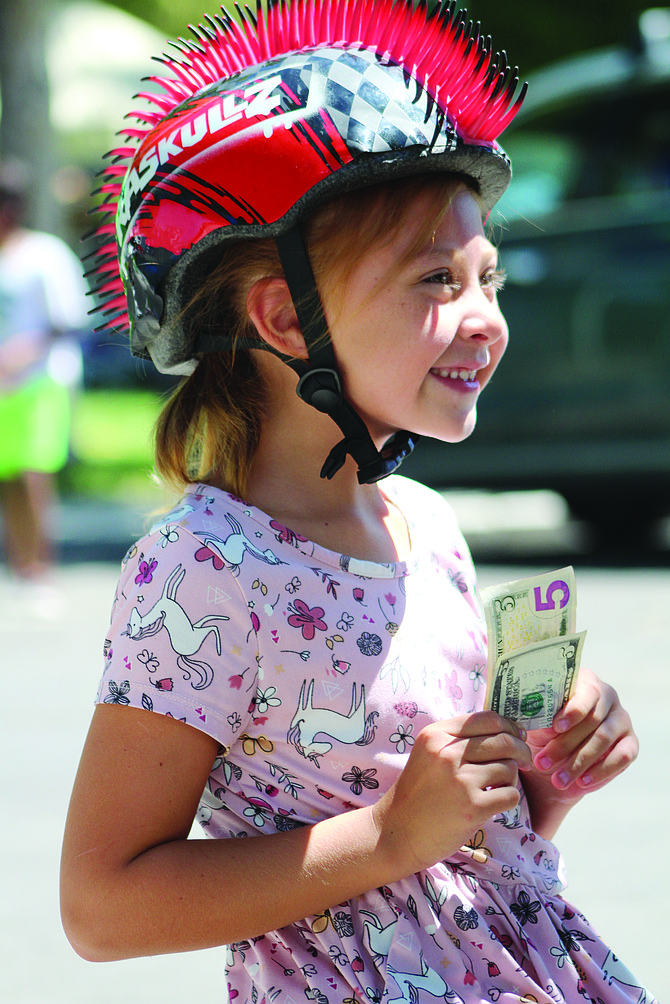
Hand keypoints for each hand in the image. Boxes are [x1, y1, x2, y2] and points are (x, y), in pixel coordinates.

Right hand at [373, 711, 530, 873]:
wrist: (397, 832)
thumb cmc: (418, 793)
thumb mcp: (428, 754)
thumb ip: (458, 740)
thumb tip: (505, 731)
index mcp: (436, 735)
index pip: (486, 719)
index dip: (509, 725)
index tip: (518, 735)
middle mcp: (447, 754)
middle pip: (503, 741)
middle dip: (521, 750)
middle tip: (525, 760)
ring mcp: (460, 781)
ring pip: (509, 768)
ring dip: (510, 778)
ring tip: (497, 786)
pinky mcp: (473, 807)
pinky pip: (510, 795)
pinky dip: (508, 799)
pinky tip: (495, 802)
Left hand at [524, 667, 637, 808]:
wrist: (554, 760)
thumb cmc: (543, 732)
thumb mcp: (536, 723)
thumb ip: (540, 717)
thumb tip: (541, 718)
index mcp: (584, 682)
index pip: (586, 691)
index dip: (573, 710)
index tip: (555, 726)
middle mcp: (608, 697)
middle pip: (592, 719)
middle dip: (565, 744)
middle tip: (542, 762)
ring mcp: (621, 720)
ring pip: (603, 739)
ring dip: (578, 762)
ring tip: (558, 779)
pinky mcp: (630, 743)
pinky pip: (622, 757)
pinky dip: (601, 771)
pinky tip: (582, 782)